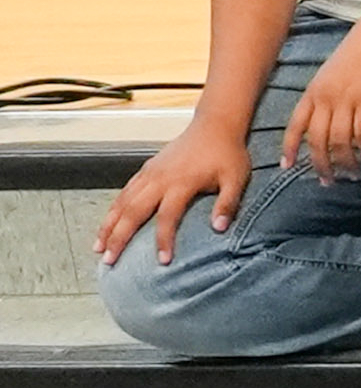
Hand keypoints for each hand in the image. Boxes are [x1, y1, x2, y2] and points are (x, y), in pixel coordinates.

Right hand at [94, 120, 253, 266]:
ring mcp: (149, 173)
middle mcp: (159, 179)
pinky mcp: (146, 170)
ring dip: (108, 225)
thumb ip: (228, 204)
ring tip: (98, 248)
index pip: (167, 217)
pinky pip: (124, 192)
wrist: (214, 126)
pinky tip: (107, 225)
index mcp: (181, 183)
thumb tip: (219, 229)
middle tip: (109, 261)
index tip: (163, 261)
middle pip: (133, 211)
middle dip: (119, 238)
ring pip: (122, 202)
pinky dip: (113, 210)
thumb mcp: (236, 180)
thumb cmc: (227, 154)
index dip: (164, 240)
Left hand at [285, 16, 360, 179]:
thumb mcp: (331, 76)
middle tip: (328, 182)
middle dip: (321, 165)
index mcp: (312, 93)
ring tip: (354, 174)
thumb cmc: (358, 55)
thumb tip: (325, 121)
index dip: (290, 148)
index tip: (287, 166)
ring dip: (347, 162)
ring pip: (341, 141)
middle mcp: (325, 98)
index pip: (295, 125)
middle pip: (318, 140)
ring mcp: (346, 99)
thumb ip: (325, 98)